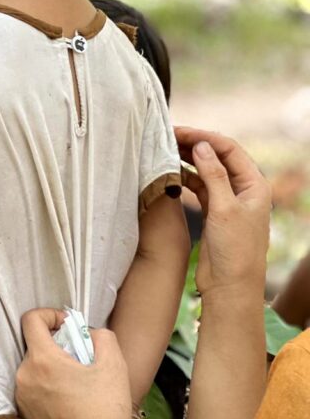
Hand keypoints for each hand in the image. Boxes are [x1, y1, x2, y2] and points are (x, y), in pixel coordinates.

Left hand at [16, 309, 131, 418]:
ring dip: (53, 366)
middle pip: (34, 344)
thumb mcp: (114, 366)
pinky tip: (69, 395)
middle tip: (79, 357)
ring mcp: (22, 395)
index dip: (50, 315)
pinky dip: (48, 384)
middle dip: (57, 345)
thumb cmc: (104, 411)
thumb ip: (102, 337)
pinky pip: (33, 386)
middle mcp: (25, 375)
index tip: (67, 326)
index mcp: (42, 360)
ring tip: (77, 380)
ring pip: (34, 366)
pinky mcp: (24, 411)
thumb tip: (91, 333)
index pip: (31, 319)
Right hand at [174, 127, 270, 299]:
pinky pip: (198, 185)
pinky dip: (184, 177)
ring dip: (187, 160)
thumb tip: (202, 146)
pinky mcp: (214, 211)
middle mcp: (242, 189)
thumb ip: (213, 175)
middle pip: (216, 156)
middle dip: (193, 145)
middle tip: (166, 137)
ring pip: (205, 170)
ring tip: (164, 151)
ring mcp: (228, 200)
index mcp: (254, 185)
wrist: (231, 286)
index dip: (203, 137)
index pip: (228, 149)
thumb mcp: (224, 209)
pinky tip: (169, 174)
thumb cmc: (234, 250)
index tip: (178, 132)